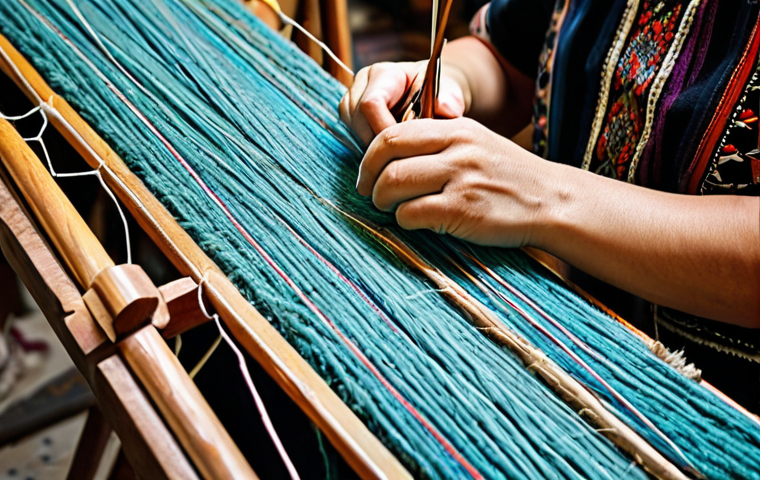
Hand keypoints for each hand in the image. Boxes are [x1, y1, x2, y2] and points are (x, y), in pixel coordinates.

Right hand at [339, 61, 468, 144]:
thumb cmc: (439, 94)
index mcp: (385, 73)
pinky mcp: (349, 117)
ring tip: (398, 152)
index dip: (385, 130)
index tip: (405, 147)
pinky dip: (370, 149)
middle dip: (379, 143)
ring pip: (352, 132)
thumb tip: (445, 108)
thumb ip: (449, 101)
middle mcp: (362, 84)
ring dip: (373, 147)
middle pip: (357, 121)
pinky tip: (388, 151)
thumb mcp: (449, 94)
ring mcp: (351, 101)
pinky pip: (352, 138)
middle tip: (403, 154)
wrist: (431, 95)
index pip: (371, 104)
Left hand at [357, 117, 555, 246]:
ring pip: (393, 183)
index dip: (370, 155)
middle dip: (368, 177)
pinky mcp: (463, 209)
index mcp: (455, 128)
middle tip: (370, 193)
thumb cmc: (507, 177)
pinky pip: (412, 214)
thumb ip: (437, 144)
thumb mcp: (475, 144)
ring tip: (392, 209)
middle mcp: (456, 148)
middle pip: (386, 153)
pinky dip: (404, 221)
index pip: (393, 132)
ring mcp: (460, 178)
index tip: (368, 173)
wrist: (551, 201)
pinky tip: (417, 222)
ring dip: (383, 201)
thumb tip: (388, 158)